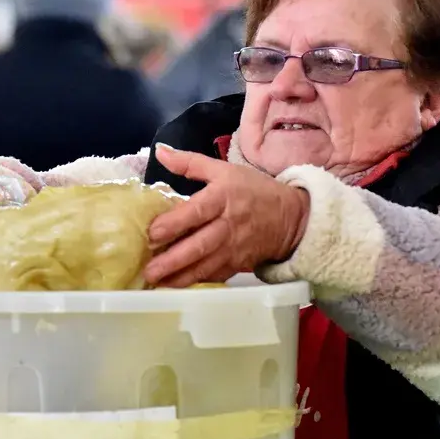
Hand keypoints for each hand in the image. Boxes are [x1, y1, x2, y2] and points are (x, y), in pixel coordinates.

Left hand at [143, 144, 309, 287]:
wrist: (291, 217)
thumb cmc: (253, 190)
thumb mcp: (224, 170)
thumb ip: (189, 162)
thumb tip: (159, 151)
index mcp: (223, 197)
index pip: (197, 212)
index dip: (174, 224)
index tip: (151, 233)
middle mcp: (228, 225)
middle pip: (199, 245)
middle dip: (172, 260)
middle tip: (148, 270)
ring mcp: (234, 248)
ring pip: (205, 266)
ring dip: (180, 277)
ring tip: (156, 282)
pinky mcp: (238, 265)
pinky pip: (214, 275)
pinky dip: (195, 282)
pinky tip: (175, 286)